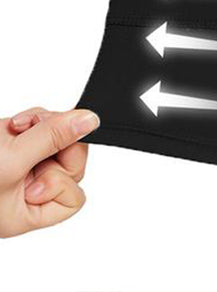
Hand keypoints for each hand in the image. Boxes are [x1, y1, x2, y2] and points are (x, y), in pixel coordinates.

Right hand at [0, 107, 98, 237]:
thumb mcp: (11, 160)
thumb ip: (52, 139)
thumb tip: (89, 121)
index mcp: (26, 212)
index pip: (73, 198)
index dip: (64, 177)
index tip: (43, 166)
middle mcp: (26, 191)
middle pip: (70, 162)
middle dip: (56, 140)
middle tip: (30, 134)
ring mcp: (22, 166)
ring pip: (59, 138)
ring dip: (42, 125)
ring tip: (16, 129)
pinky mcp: (16, 144)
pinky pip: (42, 126)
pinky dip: (31, 119)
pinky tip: (12, 125)